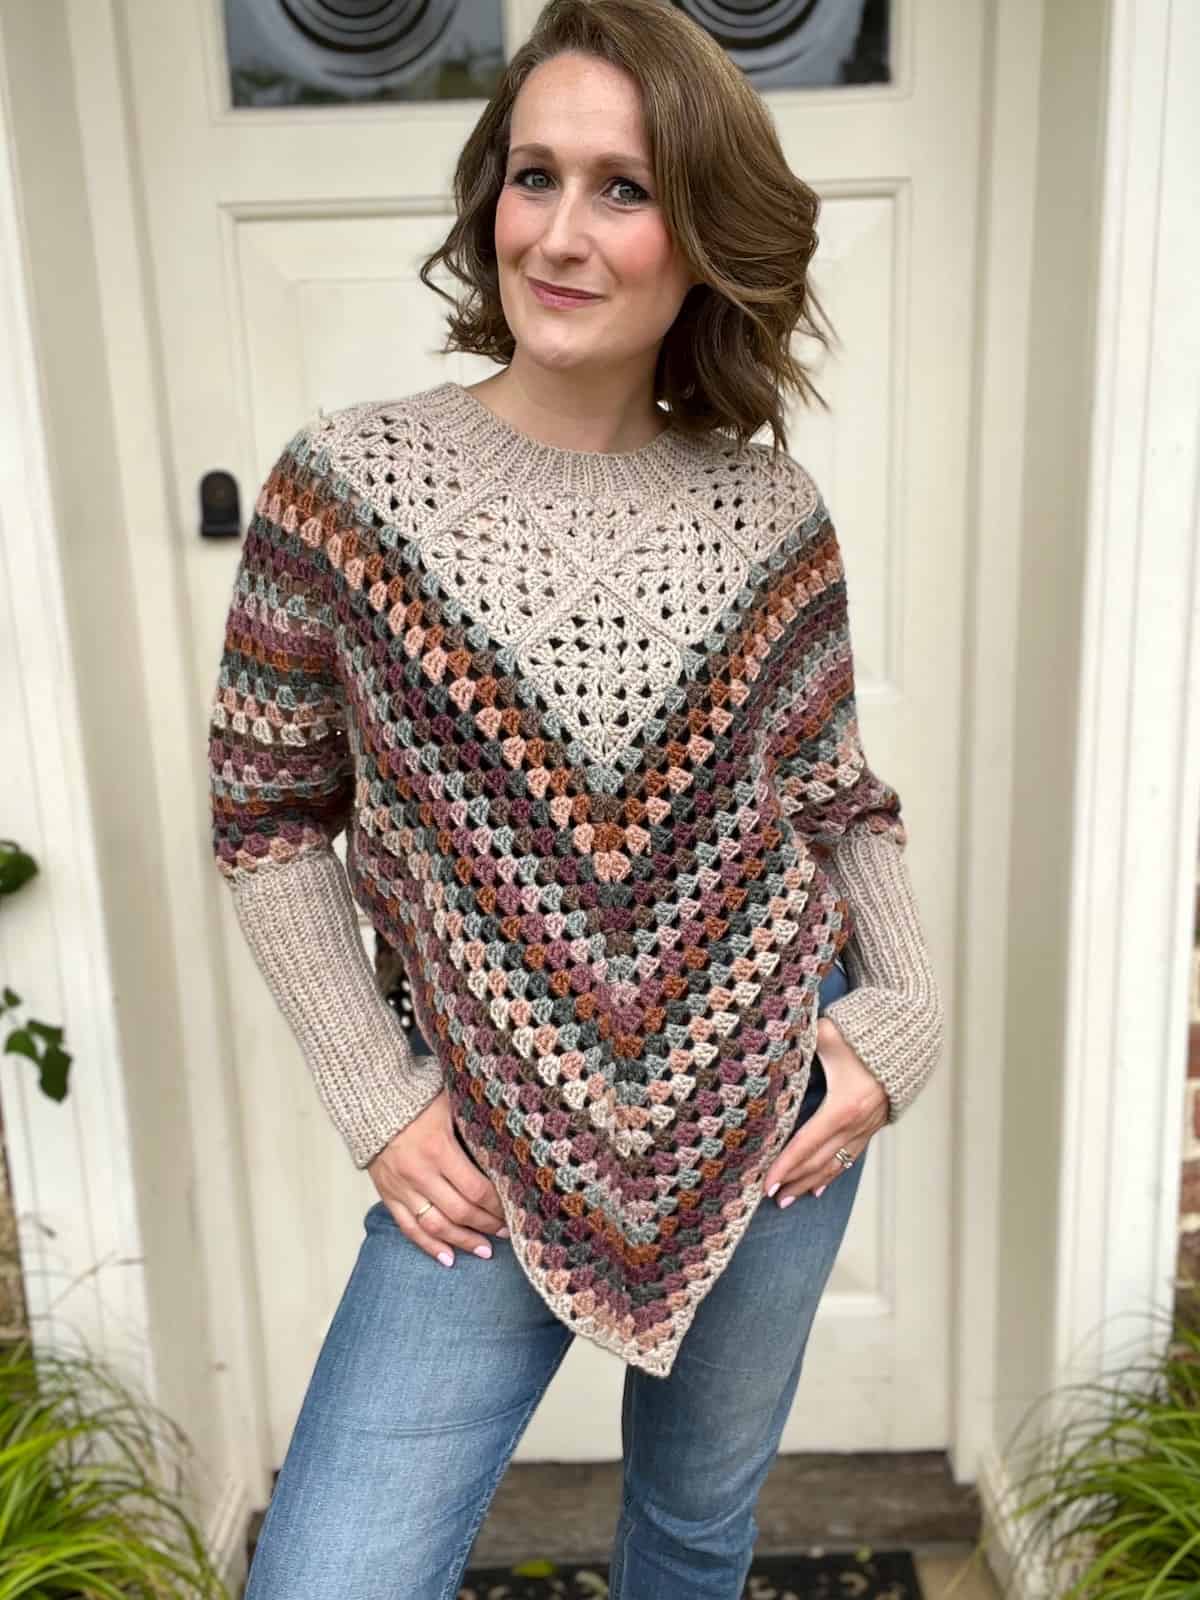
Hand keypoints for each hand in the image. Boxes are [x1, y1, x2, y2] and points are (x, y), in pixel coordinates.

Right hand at [366, 1088, 508, 1266]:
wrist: (370, 1101)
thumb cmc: (417, 1099)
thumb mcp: (450, 1105)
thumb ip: (473, 1126)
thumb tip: (507, 1142)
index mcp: (439, 1149)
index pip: (475, 1189)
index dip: (496, 1206)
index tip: (512, 1211)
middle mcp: (420, 1173)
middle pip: (459, 1211)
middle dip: (486, 1225)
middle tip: (506, 1233)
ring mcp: (402, 1188)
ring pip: (436, 1226)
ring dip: (463, 1241)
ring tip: (484, 1251)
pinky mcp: (387, 1195)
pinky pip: (409, 1228)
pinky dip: (428, 1246)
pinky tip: (447, 1258)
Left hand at [763, 1016, 888, 1206]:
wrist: (906, 1039)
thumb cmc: (865, 1035)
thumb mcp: (828, 1035)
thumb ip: (799, 1040)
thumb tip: (774, 1042)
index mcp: (842, 1107)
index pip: (805, 1144)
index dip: (784, 1166)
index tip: (766, 1183)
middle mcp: (855, 1124)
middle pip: (818, 1162)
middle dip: (793, 1181)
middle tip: (771, 1196)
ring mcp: (866, 1127)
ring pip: (834, 1165)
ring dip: (810, 1183)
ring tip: (789, 1198)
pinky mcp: (873, 1125)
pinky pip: (850, 1157)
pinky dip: (832, 1174)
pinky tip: (819, 1186)